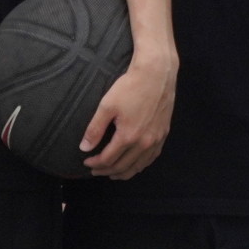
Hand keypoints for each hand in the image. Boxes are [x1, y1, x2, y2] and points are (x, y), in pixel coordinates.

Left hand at [80, 55, 174, 179]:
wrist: (157, 74)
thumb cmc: (130, 87)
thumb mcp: (107, 106)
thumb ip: (95, 129)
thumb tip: (84, 148)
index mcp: (128, 137)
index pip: (108, 159)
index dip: (95, 164)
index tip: (86, 162)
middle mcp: (144, 143)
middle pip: (123, 166)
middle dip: (106, 170)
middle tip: (95, 171)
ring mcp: (156, 140)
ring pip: (139, 166)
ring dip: (124, 172)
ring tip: (112, 173)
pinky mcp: (163, 134)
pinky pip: (151, 158)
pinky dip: (140, 165)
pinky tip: (135, 164)